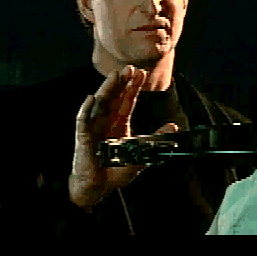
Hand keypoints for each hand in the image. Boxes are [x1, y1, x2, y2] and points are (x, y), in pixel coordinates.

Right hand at [69, 65, 177, 208]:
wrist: (100, 188)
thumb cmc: (117, 170)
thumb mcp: (142, 152)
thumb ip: (156, 139)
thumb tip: (174, 126)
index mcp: (119, 123)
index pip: (127, 101)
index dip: (133, 87)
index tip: (141, 73)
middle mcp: (106, 121)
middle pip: (114, 97)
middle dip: (122, 82)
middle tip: (130, 67)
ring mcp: (94, 128)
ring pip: (100, 104)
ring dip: (106, 89)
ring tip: (114, 76)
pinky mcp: (83, 138)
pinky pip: (83, 121)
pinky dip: (87, 109)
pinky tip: (91, 98)